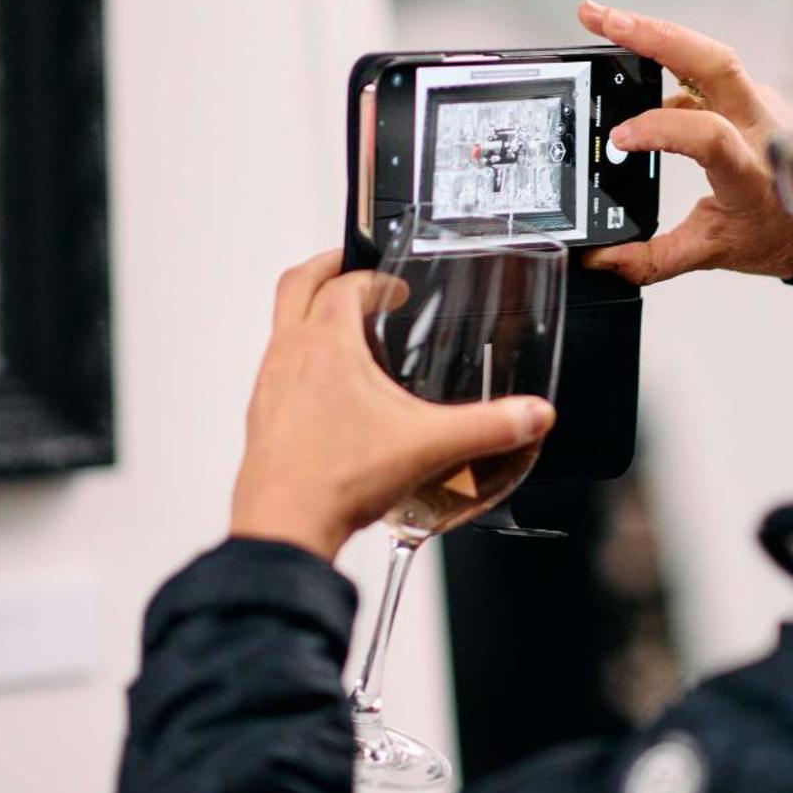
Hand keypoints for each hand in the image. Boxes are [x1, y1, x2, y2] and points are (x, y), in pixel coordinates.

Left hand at [230, 251, 555, 560]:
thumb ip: (489, 427)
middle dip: (326, 269)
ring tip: (343, 329)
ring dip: (310, 315)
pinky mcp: (261, 417)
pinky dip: (299, 359)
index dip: (374, 278)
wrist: (286, 525)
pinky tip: (328, 393)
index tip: (395, 288)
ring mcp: (268, 385)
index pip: (345, 285)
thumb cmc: (337, 480)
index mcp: (326, 344)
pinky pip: (277, 369)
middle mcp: (289, 356)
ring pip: (282, 326)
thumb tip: (531, 415)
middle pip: (297, 285)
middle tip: (350, 267)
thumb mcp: (429, 446)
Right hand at [577, 0, 792, 285]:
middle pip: (716, 63)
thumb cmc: (777, 234)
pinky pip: (709, 70)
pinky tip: (633, 55)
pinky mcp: (755, 94)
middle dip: (656, 36)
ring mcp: (763, 104)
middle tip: (603, 20)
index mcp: (752, 174)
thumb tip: (600, 260)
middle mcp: (762, 128)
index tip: (620, 138)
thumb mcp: (714, 252)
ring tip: (604, 20)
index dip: (661, 129)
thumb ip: (654, 259)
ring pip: (712, 55)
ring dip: (657, 33)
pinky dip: (669, 57)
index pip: (710, 136)